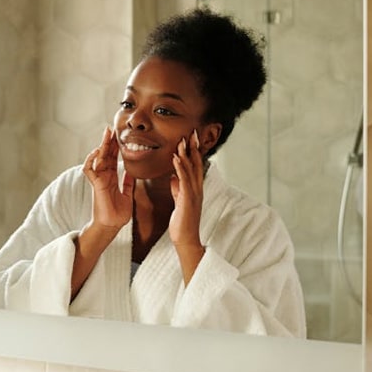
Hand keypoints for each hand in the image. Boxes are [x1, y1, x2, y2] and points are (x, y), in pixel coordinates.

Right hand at [82, 126, 132, 233]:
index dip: (115, 147)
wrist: (112, 225)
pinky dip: (92, 159)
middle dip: (108, 142)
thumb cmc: (118, 213)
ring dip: (102, 146)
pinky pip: (89, 169)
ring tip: (106, 134)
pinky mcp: (96, 184)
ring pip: (98, 158)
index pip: (113, 159)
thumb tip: (132, 173)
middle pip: (105, 155)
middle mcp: (104, 177)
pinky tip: (98, 151)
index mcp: (112, 178)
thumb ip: (128, 183)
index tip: (119, 136)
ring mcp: (99, 180)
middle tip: (111, 128)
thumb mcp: (128, 194)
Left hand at [169, 129, 204, 248]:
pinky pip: (184, 180)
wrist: (185, 239)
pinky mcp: (188, 200)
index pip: (195, 166)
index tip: (191, 137)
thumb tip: (174, 177)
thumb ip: (178, 188)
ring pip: (191, 170)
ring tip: (182, 140)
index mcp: (194, 188)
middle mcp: (197, 188)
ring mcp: (194, 194)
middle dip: (194, 147)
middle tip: (191, 132)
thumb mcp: (179, 201)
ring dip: (186, 154)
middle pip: (196, 164)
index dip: (194, 151)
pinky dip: (180, 168)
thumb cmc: (182, 222)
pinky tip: (176, 158)